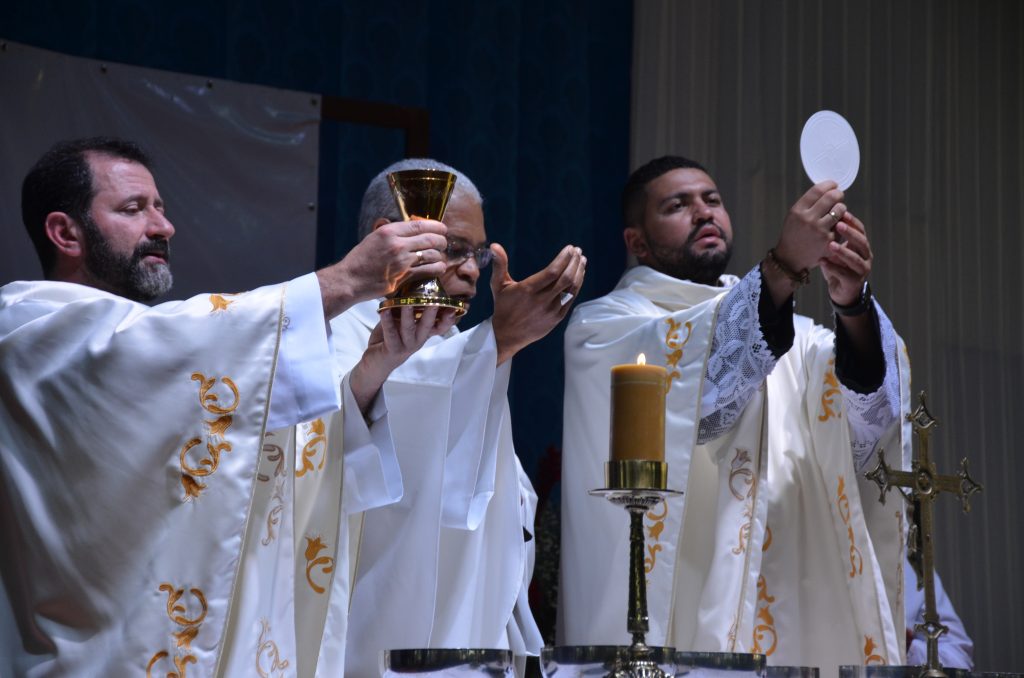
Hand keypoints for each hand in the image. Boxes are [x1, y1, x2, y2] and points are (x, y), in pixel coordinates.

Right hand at [316, 219, 447, 318]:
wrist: (350, 280)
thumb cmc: (360, 259)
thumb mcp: (373, 238)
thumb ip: (391, 232)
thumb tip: (409, 226)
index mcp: (389, 231)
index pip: (419, 225)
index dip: (435, 226)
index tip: (442, 228)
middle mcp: (397, 244)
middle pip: (429, 239)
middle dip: (441, 240)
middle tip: (444, 242)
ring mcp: (402, 261)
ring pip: (431, 255)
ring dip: (440, 255)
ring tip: (441, 256)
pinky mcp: (404, 276)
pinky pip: (427, 270)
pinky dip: (437, 268)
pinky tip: (439, 267)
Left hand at [349, 305, 458, 412]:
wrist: (376, 362)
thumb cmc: (391, 338)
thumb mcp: (402, 323)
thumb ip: (409, 310)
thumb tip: (411, 288)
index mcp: (423, 333)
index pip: (440, 327)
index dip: (448, 319)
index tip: (453, 307)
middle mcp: (418, 340)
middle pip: (427, 326)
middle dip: (432, 313)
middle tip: (435, 300)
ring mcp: (406, 346)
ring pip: (409, 328)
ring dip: (408, 314)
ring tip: (408, 301)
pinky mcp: (393, 350)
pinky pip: (390, 333)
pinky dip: (387, 320)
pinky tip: (384, 310)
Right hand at [491, 243, 585, 363]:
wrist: (507, 335)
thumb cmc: (503, 307)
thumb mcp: (498, 285)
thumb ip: (499, 264)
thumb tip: (494, 245)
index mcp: (528, 290)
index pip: (553, 271)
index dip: (564, 258)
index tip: (569, 248)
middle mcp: (542, 300)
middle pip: (565, 278)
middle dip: (574, 262)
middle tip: (578, 251)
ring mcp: (551, 310)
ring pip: (571, 288)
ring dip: (579, 272)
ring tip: (581, 260)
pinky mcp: (557, 318)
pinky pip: (571, 299)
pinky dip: (577, 286)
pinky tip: (579, 275)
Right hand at [774, 180, 845, 272]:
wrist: (790, 258)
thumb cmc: (794, 234)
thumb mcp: (794, 216)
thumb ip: (808, 203)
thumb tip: (829, 189)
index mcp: (798, 211)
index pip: (818, 190)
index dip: (829, 184)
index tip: (833, 185)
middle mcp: (808, 219)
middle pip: (832, 197)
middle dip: (838, 194)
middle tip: (839, 196)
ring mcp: (820, 230)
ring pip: (840, 209)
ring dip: (841, 207)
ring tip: (837, 211)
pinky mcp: (829, 241)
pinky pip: (842, 224)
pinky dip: (840, 223)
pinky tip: (834, 226)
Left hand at [819, 211, 871, 305]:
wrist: (840, 290)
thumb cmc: (837, 266)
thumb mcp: (836, 250)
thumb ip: (834, 236)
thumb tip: (825, 216)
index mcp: (862, 246)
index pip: (861, 230)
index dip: (853, 222)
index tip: (842, 213)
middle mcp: (866, 257)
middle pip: (862, 243)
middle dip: (850, 233)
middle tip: (838, 225)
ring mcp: (862, 271)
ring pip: (855, 259)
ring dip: (843, 251)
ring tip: (830, 244)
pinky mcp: (854, 283)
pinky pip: (844, 274)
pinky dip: (833, 267)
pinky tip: (822, 261)